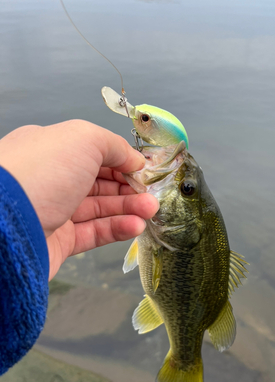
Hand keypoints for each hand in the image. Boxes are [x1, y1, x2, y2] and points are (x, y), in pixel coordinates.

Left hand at [0, 120, 157, 279]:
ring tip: (151, 211)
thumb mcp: (83, 139)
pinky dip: (117, 228)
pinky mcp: (59, 242)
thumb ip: (114, 145)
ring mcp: (55, 211)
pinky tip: (136, 226)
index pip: (95, 154)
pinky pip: (94, 233)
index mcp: (52, 149)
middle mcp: (52, 179)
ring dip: (129, 208)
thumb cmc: (41, 172)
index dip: (123, 161)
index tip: (146, 170)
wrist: (3, 226)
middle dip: (131, 187)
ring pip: (100, 208)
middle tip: (153, 194)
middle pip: (100, 182)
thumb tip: (135, 159)